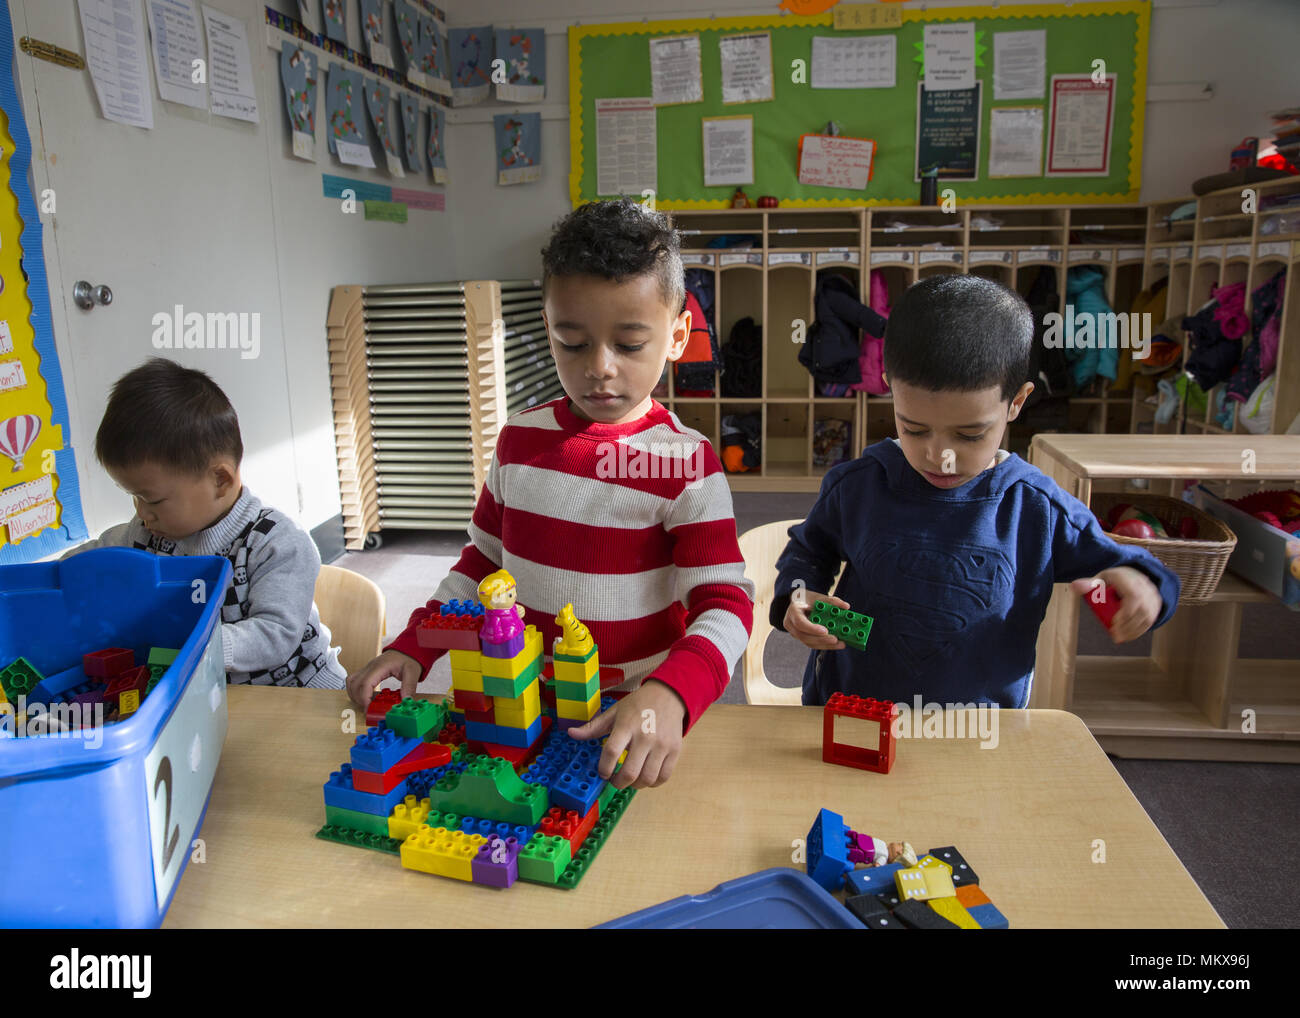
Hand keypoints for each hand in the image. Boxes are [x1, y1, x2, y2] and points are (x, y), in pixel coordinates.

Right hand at [346, 649, 422, 709]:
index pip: (365, 684)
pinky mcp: (366, 671)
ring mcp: (366, 668)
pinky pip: (354, 681)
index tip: (369, 709)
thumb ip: (409, 687)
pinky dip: (355, 691)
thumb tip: (406, 701)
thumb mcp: (412, 672)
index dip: (364, 699)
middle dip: (359, 700)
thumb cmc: (408, 658)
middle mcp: (370, 667)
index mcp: (379, 667)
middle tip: (370, 709)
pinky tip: (366, 697)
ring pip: (351, 683)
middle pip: (354, 685)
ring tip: (367, 704)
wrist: (407, 649)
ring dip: (355, 696)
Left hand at [568, 679, 684, 788]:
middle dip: (617, 783)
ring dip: (635, 785)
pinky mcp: (675, 751)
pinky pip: (663, 777)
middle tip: (614, 780)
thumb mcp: (614, 711)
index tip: (602, 772)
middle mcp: (645, 736)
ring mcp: (662, 745)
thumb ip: (593, 727)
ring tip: (630, 780)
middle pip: (629, 772)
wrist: (668, 696)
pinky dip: (652, 783)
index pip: (611, 752)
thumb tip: (571, 733)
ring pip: (647, 779)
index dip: (603, 768)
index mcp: (626, 725)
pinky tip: (645, 777)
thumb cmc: (638, 705)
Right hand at [782, 590, 849, 650]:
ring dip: (824, 645)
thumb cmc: (808, 599)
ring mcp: (794, 632)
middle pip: (803, 636)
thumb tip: (845, 606)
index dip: (812, 628)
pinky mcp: (800, 637)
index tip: (825, 631)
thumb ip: (832, 601)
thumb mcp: (818, 597)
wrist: (799, 602)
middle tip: (835, 639)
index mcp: (793, 611)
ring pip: (808, 642)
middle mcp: (791, 623)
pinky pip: (811, 643)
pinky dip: (823, 645)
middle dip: (821, 639)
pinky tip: (835, 644)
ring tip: (840, 643)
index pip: (800, 622)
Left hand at [1071, 566, 1161, 642]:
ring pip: (1147, 617)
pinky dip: (1140, 630)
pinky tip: (1129, 637)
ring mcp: (1153, 597)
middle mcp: (1145, 588)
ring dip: (1133, 630)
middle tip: (1114, 635)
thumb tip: (1073, 587)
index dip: (1125, 612)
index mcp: (1131, 580)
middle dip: (1127, 626)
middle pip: (1140, 610)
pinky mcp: (1156, 605)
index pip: (1133, 597)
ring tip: (1119, 638)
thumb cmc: (1114, 579)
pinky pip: (1151, 620)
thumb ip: (1088, 583)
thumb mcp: (1101, 578)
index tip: (1113, 623)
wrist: (1135, 574)